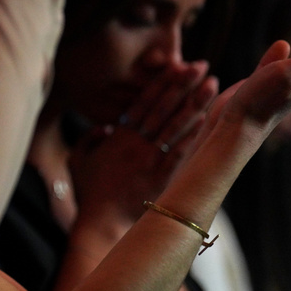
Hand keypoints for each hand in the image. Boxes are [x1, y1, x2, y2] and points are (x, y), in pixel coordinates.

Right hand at [71, 61, 215, 227]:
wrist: (102, 225)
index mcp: (118, 137)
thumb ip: (89, 139)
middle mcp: (137, 144)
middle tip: (202, 66)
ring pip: (176, 125)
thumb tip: (105, 126)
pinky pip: (181, 151)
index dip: (161, 83)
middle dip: (183, 85)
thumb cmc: (89, 195)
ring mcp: (151, 160)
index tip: (177, 65)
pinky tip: (208, 119)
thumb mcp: (78, 161)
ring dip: (195, 104)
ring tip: (212, 85)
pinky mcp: (163, 177)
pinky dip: (194, 134)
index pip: (143, 102)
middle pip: (164, 108)